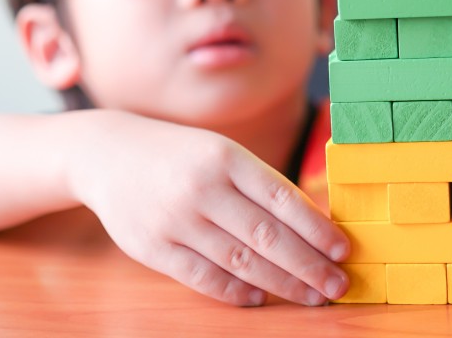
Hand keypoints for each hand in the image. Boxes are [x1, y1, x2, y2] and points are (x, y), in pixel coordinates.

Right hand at [67, 111, 349, 306]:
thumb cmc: (180, 155)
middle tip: (338, 284)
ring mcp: (176, 219)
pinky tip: (261, 298)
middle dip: (308, 265)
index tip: (343, 250)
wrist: (108, 153)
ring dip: (282, 284)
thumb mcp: (220, 152)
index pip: (282, 198)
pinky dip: (237, 292)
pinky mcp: (153, 247)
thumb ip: (260, 184)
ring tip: (311, 296)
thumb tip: (314, 225)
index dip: (317, 228)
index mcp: (226, 157)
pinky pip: (204, 278)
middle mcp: (203, 187)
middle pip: (267, 236)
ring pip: (241, 261)